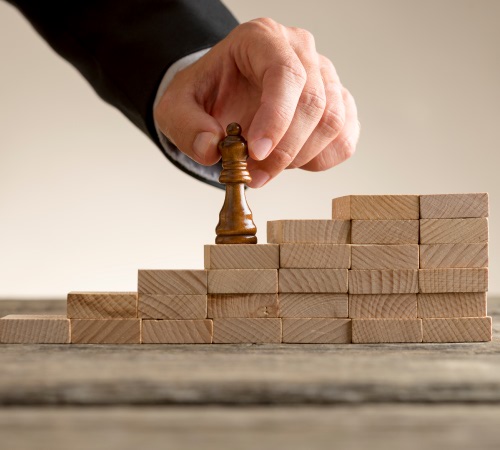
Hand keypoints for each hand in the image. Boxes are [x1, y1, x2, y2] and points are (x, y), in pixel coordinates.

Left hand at [154, 18, 359, 187]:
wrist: (225, 96)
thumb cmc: (208, 95)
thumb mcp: (177, 107)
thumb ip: (186, 126)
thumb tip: (211, 150)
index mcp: (262, 39)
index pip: (285, 74)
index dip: (276, 118)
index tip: (256, 152)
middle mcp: (301, 52)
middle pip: (314, 103)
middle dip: (284, 150)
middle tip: (256, 175)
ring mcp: (325, 78)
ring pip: (333, 123)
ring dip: (300, 158)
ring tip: (268, 168)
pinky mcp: (337, 104)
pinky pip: (344, 140)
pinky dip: (320, 161)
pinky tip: (292, 162)